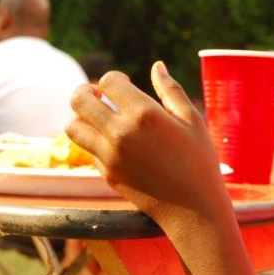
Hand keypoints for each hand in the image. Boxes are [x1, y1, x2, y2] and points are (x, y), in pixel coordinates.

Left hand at [66, 62, 231, 226]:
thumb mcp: (192, 120)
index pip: (109, 82)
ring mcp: (110, 156)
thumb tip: (157, 66)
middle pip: (79, 100)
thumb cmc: (200, 161)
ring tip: (99, 117)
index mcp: (144, 114)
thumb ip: (171, 90)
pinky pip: (88, 150)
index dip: (114, 79)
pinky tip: (114, 142)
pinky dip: (94, 141)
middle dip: (86, 91)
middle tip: (99, 95)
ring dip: (82, 117)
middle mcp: (120, 133)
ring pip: (73, 127)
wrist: (193, 208)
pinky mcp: (107, 174)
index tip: (124, 83)